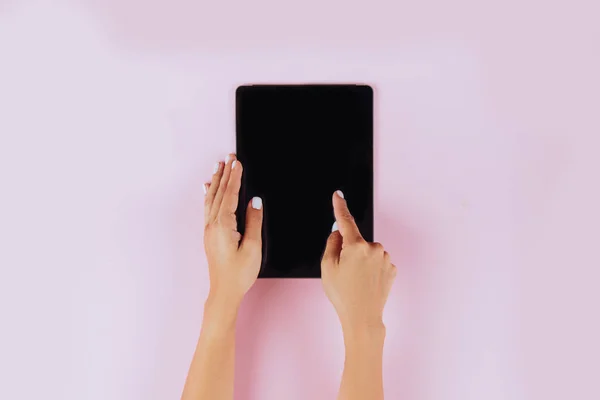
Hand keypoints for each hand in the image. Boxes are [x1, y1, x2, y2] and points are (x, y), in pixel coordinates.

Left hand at [203, 154, 262, 308]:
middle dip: (225, 173)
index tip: (238, 163)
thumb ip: (254, 221)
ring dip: (215, 181)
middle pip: (219, 193)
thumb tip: (255, 201)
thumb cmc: (239, 273)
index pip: (230, 195)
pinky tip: (207, 188)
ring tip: (218, 166)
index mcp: (224, 226)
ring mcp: (209, 229)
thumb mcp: (253, 247)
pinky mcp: (209, 234)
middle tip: (229, 157)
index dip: (235, 178)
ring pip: (211, 199)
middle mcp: (212, 225)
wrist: (224, 291)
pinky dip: (209, 194)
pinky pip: (207, 207)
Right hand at [321, 191, 396, 333]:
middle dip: (349, 251)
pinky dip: (371, 269)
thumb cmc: (343, 295)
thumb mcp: (327, 268)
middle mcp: (374, 248)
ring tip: (355, 281)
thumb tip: (338, 233)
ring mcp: (385, 259)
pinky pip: (378, 262)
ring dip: (361, 261)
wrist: (363, 318)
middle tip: (343, 272)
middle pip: (357, 241)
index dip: (339, 206)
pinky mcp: (392, 269)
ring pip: (368, 252)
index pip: (345, 220)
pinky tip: (366, 284)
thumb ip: (331, 244)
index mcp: (356, 246)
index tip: (338, 194)